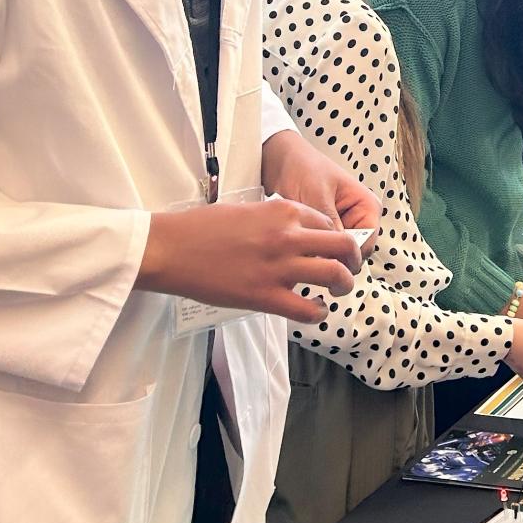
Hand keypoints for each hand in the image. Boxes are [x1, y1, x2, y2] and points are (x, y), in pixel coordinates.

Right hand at [139, 198, 360, 323]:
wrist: (170, 248)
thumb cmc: (201, 227)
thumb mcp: (248, 209)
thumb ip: (276, 219)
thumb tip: (296, 233)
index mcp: (284, 211)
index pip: (329, 223)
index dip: (335, 238)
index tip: (331, 249)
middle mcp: (288, 236)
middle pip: (344, 246)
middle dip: (353, 259)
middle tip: (348, 269)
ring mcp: (278, 267)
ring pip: (335, 275)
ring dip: (344, 285)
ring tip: (337, 291)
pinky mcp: (264, 296)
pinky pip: (307, 309)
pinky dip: (319, 312)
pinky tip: (315, 310)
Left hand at [262, 130, 380, 250]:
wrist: (279, 159)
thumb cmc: (303, 167)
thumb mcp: (317, 195)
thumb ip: (330, 224)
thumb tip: (333, 254)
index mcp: (367, 205)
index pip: (367, 243)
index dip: (348, 255)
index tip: (326, 259)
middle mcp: (358, 218)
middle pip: (354, 252)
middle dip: (334, 255)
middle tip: (310, 254)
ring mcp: (343, 225)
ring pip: (338, 253)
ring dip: (321, 252)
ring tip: (302, 245)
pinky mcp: (326, 231)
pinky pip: (324, 249)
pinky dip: (313, 249)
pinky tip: (299, 243)